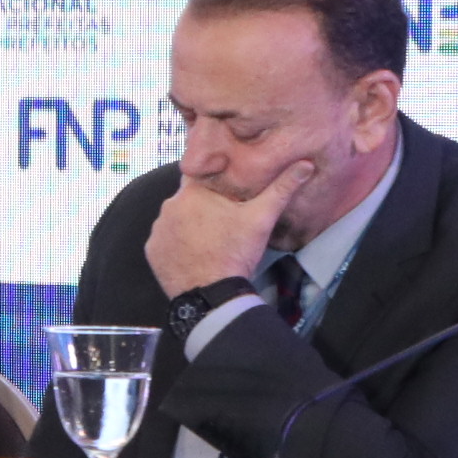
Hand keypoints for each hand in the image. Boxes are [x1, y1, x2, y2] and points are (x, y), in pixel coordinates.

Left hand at [144, 157, 313, 300]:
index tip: (227, 186)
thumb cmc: (236, 251)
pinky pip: (166, 240)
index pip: (201, 174)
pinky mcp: (151, 251)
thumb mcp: (261, 218)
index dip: (215, 178)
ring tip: (211, 237)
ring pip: (176, 218)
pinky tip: (195, 251)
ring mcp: (157, 230)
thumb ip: (282, 188)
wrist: (212, 293)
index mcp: (191, 192)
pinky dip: (178, 243)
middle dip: (204, 203)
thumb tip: (306, 164)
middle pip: (188, 198)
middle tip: (224, 216)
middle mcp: (168, 206)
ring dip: (189, 223)